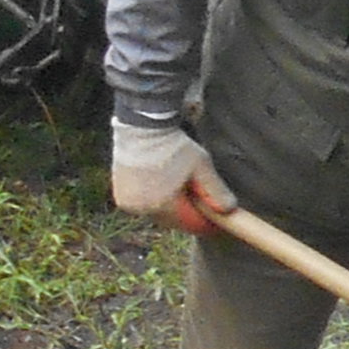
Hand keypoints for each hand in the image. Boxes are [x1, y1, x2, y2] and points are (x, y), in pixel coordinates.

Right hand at [110, 126, 235, 232]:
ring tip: (180, 189)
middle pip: (172, 220)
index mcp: (163, 205)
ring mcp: (129, 202)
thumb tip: (229, 210)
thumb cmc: (173, 144)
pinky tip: (163, 186)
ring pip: (157, 213)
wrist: (143, 125)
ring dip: (169, 207)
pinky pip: (143, 204)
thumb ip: (216, 191)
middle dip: (187, 213)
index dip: (205, 223)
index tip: (217, 222)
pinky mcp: (120, 193)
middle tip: (199, 202)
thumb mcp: (202, 166)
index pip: (190, 224)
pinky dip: (153, 200)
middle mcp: (143, 209)